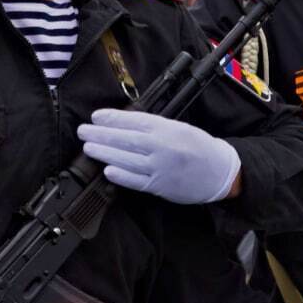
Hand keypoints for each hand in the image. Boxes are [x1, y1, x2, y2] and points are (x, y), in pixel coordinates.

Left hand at [77, 108, 240, 203]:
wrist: (219, 172)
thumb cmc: (198, 146)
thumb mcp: (178, 127)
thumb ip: (153, 125)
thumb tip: (123, 122)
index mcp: (167, 129)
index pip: (134, 121)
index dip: (112, 118)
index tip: (96, 116)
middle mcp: (162, 147)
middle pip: (125, 140)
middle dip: (101, 134)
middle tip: (83, 131)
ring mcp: (160, 168)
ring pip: (127, 160)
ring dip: (105, 153)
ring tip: (88, 148)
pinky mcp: (160, 186)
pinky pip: (136, 181)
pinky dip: (121, 176)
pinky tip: (107, 170)